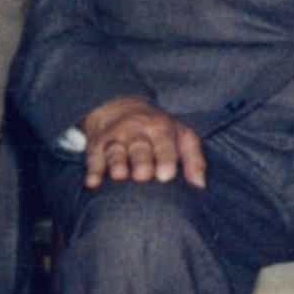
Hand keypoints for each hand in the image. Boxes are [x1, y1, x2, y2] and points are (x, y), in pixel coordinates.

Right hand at [76, 95, 204, 187]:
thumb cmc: (158, 130)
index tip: (166, 175)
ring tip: (119, 176)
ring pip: (115, 151)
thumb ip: (194, 159)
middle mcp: (136, 131)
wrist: (119, 107)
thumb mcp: (181, 135)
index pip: (163, 141)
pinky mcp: (96, 145)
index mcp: (159, 127)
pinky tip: (93, 183)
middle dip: (140, 161)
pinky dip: (93, 170)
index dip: (165, 157)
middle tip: (143, 176)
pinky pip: (93, 157)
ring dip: (116, 163)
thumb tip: (200, 186)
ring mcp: (115, 138)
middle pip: (138, 147)